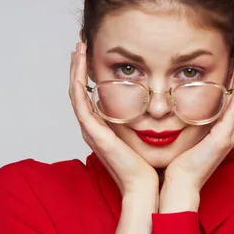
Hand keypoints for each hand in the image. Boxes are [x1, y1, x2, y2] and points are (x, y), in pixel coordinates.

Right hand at [69, 42, 158, 197]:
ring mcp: (91, 131)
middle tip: (81, 46)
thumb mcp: (145, 137)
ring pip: (76, 94)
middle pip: (79, 93)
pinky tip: (80, 67)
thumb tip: (157, 107)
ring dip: (76, 70)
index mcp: (103, 130)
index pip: (90, 97)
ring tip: (78, 49)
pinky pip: (80, 104)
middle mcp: (93, 129)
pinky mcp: (94, 134)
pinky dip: (78, 84)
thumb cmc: (148, 167)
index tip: (92, 55)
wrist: (146, 187)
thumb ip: (145, 122)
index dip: (88, 76)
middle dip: (79, 68)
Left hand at [160, 39, 233, 209]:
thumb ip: (184, 116)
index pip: (230, 92)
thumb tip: (171, 100)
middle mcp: (229, 128)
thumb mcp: (183, 133)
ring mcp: (229, 133)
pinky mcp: (223, 139)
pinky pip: (232, 111)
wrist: (179, 184)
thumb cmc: (178, 163)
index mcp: (220, 126)